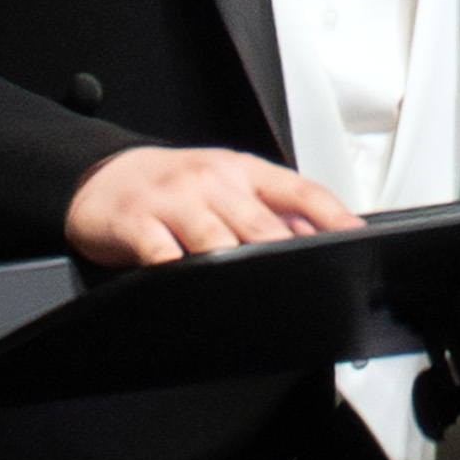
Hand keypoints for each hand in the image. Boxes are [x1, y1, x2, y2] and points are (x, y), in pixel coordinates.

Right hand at [67, 144, 358, 265]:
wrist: (105, 175)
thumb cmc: (176, 185)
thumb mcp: (228, 186)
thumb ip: (271, 210)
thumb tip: (319, 238)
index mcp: (244, 172)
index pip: (298, 189)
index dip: (330, 213)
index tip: (353, 236)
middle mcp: (214, 181)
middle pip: (259, 221)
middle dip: (285, 251)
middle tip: (307, 278)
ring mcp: (174, 200)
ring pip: (214, 236)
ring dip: (234, 261)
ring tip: (253, 287)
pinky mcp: (136, 221)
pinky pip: (158, 250)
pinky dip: (174, 268)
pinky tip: (186, 282)